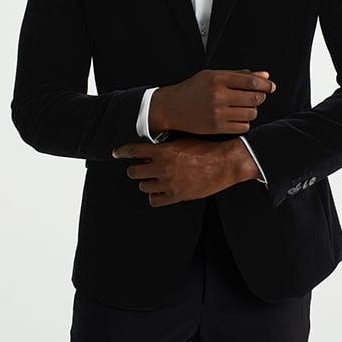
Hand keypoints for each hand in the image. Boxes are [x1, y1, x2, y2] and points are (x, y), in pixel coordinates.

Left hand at [112, 136, 253, 206]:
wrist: (224, 163)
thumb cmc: (206, 149)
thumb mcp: (183, 141)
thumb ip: (165, 146)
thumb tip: (150, 148)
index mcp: (163, 151)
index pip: (133, 151)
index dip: (122, 152)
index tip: (117, 153)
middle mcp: (163, 168)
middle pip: (134, 172)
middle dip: (135, 169)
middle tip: (141, 167)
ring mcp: (168, 184)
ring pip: (143, 186)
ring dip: (146, 182)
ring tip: (154, 178)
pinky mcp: (176, 196)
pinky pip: (154, 200)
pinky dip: (154, 196)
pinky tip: (160, 190)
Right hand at [149, 69, 276, 134]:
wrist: (171, 107)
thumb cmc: (193, 89)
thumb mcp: (213, 75)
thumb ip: (239, 75)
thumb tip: (265, 75)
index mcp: (217, 78)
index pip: (251, 81)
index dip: (265, 84)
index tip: (271, 86)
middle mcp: (218, 95)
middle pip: (254, 98)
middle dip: (259, 97)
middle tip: (255, 96)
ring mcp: (217, 113)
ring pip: (251, 113)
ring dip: (251, 110)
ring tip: (242, 107)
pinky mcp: (216, 128)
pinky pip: (243, 127)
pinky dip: (244, 122)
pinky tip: (235, 117)